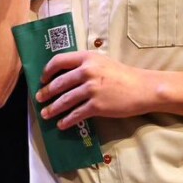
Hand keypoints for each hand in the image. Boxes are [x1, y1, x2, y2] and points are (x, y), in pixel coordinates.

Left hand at [36, 51, 158, 127]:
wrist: (143, 88)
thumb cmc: (122, 75)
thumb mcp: (102, 62)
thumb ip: (83, 65)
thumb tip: (62, 75)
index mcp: (87, 58)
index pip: (58, 61)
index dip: (47, 71)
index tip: (43, 79)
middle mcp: (87, 72)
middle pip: (58, 83)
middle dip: (46, 93)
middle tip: (39, 99)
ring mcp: (92, 89)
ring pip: (65, 100)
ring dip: (52, 109)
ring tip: (45, 114)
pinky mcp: (97, 105)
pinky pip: (76, 114)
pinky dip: (67, 120)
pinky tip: (61, 124)